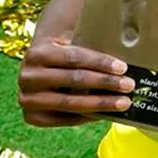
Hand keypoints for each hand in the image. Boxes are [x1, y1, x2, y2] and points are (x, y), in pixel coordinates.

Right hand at [17, 36, 135, 126]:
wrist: (37, 69)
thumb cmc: (62, 52)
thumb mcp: (69, 40)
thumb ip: (88, 38)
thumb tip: (121, 41)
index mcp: (36, 52)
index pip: (73, 58)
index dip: (100, 63)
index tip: (123, 67)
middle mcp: (27, 76)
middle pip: (74, 80)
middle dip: (105, 83)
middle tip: (129, 85)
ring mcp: (27, 98)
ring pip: (70, 102)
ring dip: (101, 103)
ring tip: (124, 103)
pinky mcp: (32, 116)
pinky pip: (66, 119)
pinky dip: (88, 116)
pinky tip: (106, 112)